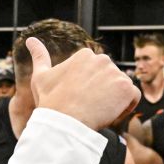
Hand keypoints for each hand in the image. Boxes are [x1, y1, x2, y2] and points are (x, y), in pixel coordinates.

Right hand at [25, 37, 139, 129]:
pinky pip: (133, 98)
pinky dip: (126, 107)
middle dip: (102, 94)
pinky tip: (109, 114)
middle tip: (87, 108)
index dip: (89, 90)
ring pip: (121, 89)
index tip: (78, 100)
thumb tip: (30, 40)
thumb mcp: (41, 77)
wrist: (64, 123)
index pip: (96, 74)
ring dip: (113, 101)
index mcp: (85, 55)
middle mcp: (103, 59)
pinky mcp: (127, 88)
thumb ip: (39, 56)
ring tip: (97, 112)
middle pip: (110, 80)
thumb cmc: (50, 102)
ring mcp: (116, 73)